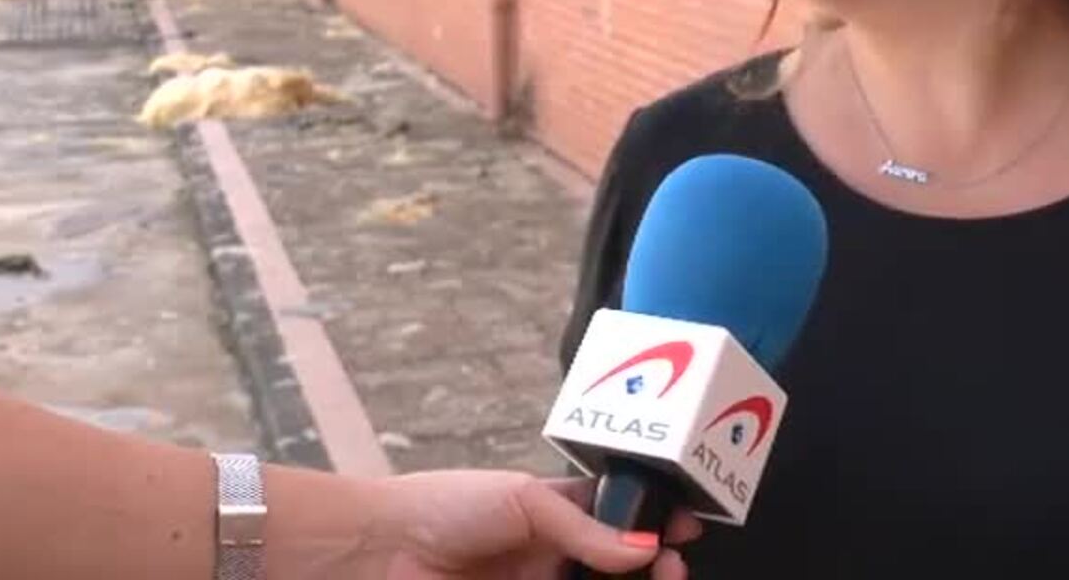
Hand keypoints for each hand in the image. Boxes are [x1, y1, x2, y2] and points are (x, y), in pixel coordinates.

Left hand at [376, 469, 700, 579]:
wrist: (383, 550)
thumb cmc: (446, 507)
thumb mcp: (524, 501)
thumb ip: (584, 527)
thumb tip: (643, 546)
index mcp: (556, 513)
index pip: (618, 518)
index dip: (653, 523)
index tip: (685, 528)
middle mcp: (553, 555)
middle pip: (619, 567)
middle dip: (653, 566)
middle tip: (672, 567)